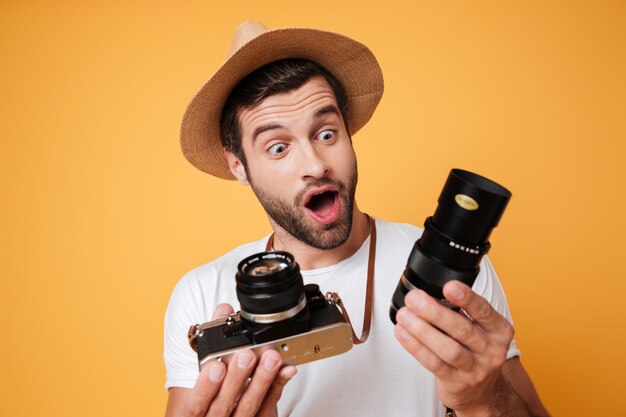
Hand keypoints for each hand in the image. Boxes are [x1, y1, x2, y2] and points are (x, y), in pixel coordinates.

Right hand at [179, 304, 296, 416]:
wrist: (222, 415)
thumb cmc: (211, 391)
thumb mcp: (205, 367)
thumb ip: (213, 338)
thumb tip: (224, 309)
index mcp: (195, 409)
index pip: (197, 402)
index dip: (205, 386)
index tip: (216, 365)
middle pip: (223, 405)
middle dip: (237, 379)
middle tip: (247, 356)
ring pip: (248, 407)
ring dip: (261, 381)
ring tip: (270, 358)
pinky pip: (268, 408)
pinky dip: (277, 387)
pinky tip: (286, 370)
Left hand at [393, 281, 513, 415]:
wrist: (480, 392)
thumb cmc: (474, 353)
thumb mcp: (478, 330)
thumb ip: (459, 313)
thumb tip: (428, 293)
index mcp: (498, 331)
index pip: (484, 311)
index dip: (467, 298)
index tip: (449, 287)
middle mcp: (491, 350)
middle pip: (462, 329)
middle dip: (435, 312)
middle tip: (414, 299)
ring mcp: (475, 369)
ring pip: (448, 349)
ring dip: (422, 330)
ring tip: (405, 315)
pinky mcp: (457, 383)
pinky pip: (433, 363)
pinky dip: (415, 347)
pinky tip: (403, 333)